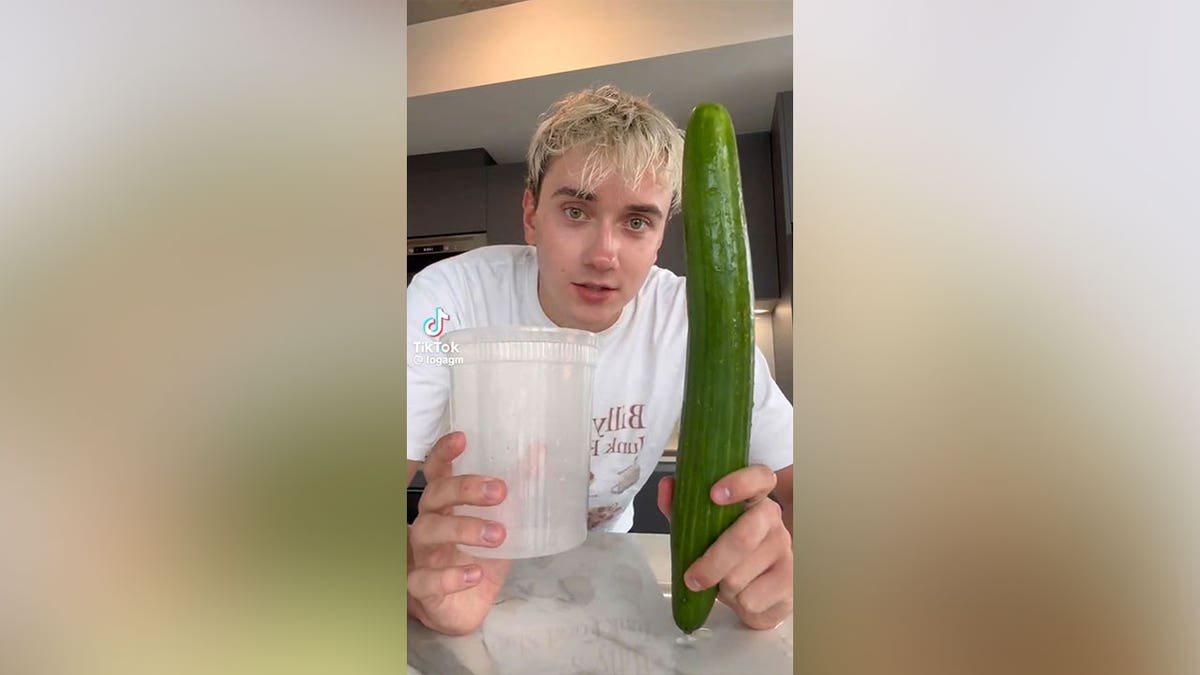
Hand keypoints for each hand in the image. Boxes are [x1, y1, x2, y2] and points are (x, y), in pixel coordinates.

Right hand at [408, 431, 511, 634]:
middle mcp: (427, 525)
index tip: (462, 438)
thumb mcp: (503, 523)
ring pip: (428, 533)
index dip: (444, 453)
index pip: (437, 472)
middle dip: (464, 489)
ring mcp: (421, 556)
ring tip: (497, 534)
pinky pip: (428, 580)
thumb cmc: (477, 558)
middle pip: (433, 497)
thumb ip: (518, 493)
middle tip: (499, 490)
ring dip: (463, 529)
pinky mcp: (423, 589)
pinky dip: (451, 576)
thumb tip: (541, 455)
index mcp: (444, 506)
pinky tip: (475, 573)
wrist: (463, 608)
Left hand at [657, 464, 792, 629]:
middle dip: (711, 562)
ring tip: (725, 583)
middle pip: (743, 538)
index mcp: (755, 499)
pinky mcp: (790, 583)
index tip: (714, 494)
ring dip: (722, 588)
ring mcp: (786, 551)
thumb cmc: (727, 553)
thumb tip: (667, 486)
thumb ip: (682, 507)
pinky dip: (737, 604)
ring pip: (739, 576)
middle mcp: (775, 520)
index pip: (759, 478)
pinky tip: (742, 595)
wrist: (759, 590)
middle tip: (692, 578)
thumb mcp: (702, 528)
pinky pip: (750, 600)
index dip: (739, 483)